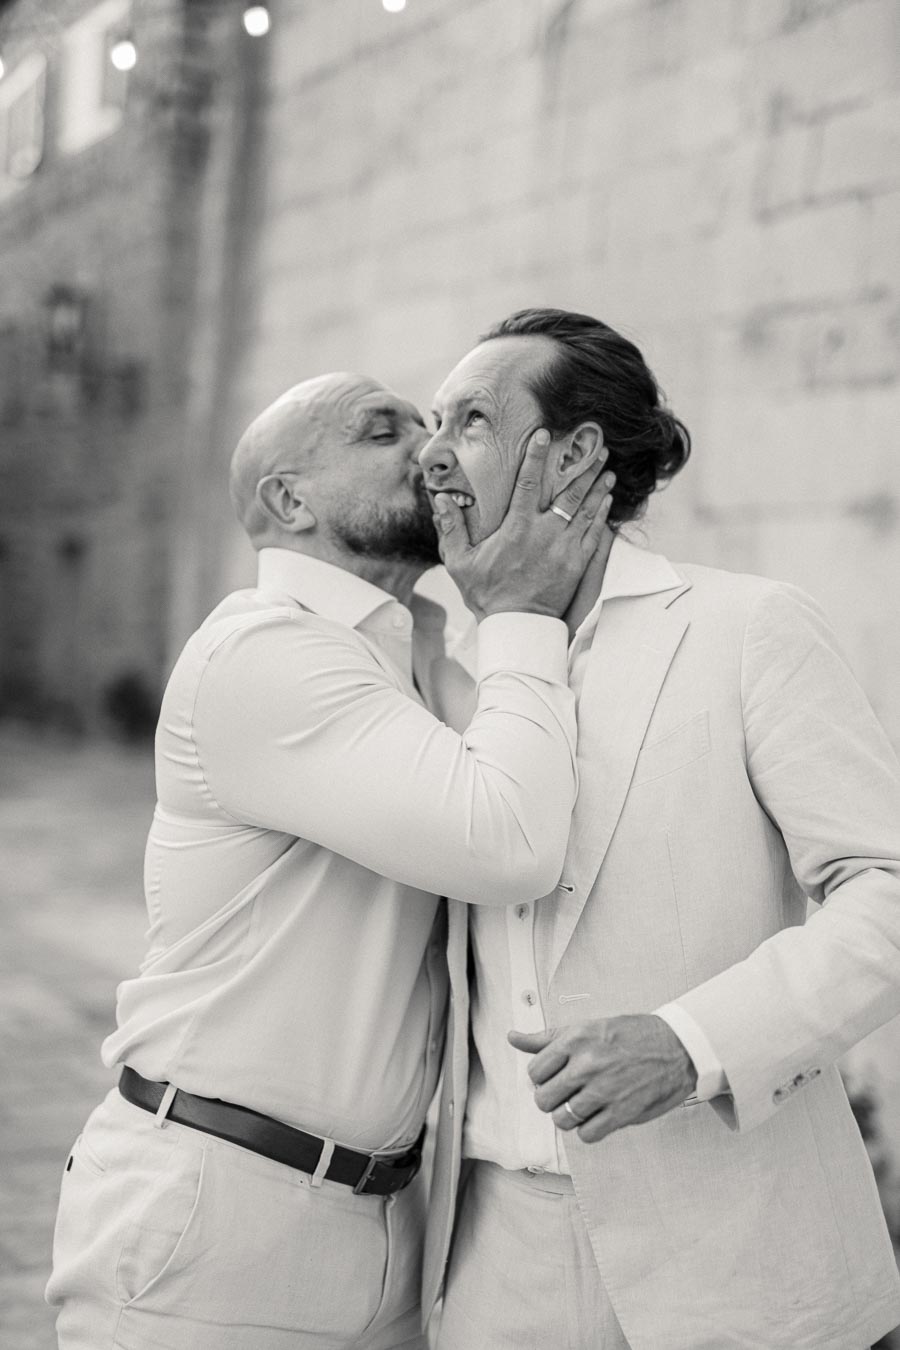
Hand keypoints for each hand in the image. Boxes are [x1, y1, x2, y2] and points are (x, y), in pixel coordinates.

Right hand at [434, 428, 615, 621]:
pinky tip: (607, 501)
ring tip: (606, 468)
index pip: (528, 483)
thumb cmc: (487, 595)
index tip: (545, 434)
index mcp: (516, 529)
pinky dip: (602, 515)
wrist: (517, 626)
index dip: (536, 457)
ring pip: (586, 510)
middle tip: (597, 447)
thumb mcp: (460, 563)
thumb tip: (440, 500)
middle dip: (583, 467)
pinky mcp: (578, 564)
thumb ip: (451, 529)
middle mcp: (544, 534)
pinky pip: (595, 534)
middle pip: (569, 493)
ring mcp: (564, 549)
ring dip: (597, 487)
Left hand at [509, 1015, 697, 1143]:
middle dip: (552, 1099)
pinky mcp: (622, 1112)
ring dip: (569, 1116)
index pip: (534, 1072)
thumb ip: (546, 1038)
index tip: (557, 1075)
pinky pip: (587, 1135)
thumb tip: (511, 1037)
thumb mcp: (587, 1027)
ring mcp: (604, 1090)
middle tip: (569, 1092)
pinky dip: (588, 1130)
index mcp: (575, 1040)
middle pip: (543, 1099)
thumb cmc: (630, 1034)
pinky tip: (598, 1116)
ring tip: (583, 1104)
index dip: (543, 1077)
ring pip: (562, 1119)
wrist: (677, 1045)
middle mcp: (586, 1065)